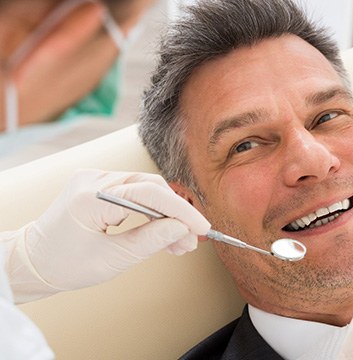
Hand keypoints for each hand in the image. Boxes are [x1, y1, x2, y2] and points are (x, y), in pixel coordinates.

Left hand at [4, 169, 209, 302]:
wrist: (33, 262)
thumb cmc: (64, 265)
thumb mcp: (111, 260)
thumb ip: (150, 241)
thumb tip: (181, 229)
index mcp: (90, 197)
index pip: (149, 194)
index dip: (181, 210)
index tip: (202, 227)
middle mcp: (93, 180)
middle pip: (150, 187)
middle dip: (176, 213)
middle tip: (191, 240)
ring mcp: (95, 180)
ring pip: (146, 190)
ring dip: (166, 214)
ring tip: (180, 243)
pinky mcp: (99, 187)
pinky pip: (135, 193)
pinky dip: (152, 212)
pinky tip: (163, 232)